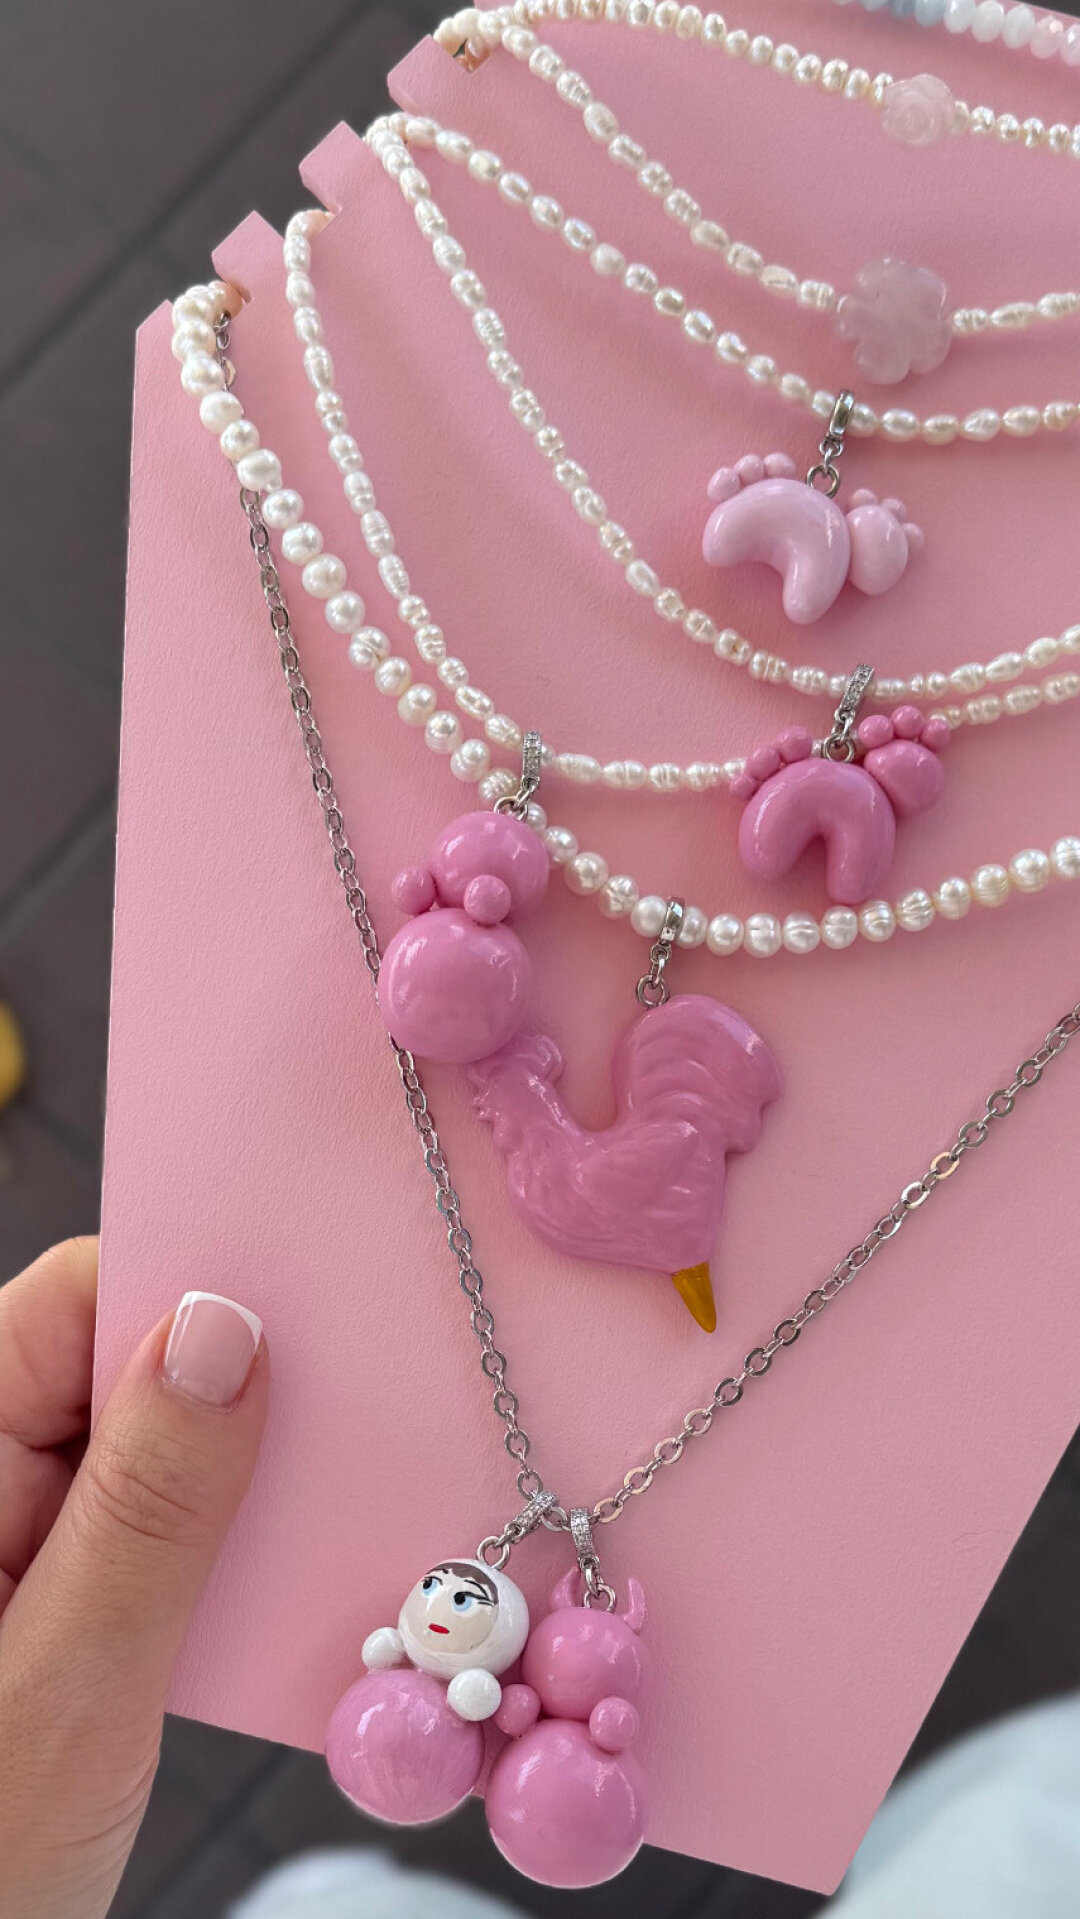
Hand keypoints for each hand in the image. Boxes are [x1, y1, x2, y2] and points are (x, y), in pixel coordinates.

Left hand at [0, 1239, 268, 1918]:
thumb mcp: (64, 1691)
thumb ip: (149, 1509)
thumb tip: (226, 1329)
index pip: (70, 1303)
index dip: (187, 1297)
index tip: (308, 1332)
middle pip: (110, 1366)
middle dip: (225, 1397)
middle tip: (327, 1454)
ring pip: (137, 1449)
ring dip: (223, 1486)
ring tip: (299, 1543)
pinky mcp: (31, 1595)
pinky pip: (135, 1526)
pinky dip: (203, 1549)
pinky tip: (252, 1600)